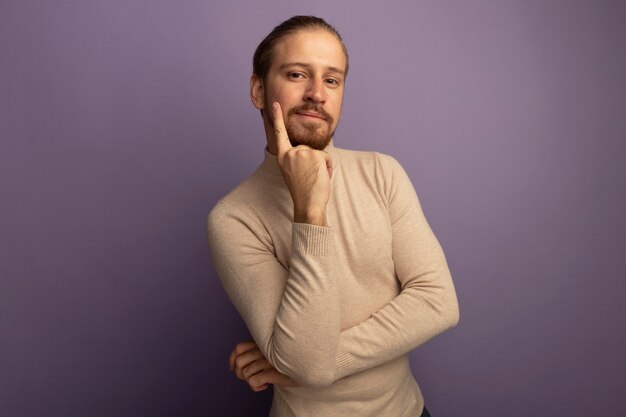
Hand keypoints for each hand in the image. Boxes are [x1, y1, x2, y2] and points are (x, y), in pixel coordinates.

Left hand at [229, 340, 298, 391]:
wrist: (308, 366)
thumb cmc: (290, 360)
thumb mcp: (274, 351)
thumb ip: (260, 351)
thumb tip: (239, 364)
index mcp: (262, 343)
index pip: (239, 348)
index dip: (232, 360)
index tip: (233, 368)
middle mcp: (264, 350)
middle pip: (239, 362)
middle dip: (239, 374)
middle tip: (249, 378)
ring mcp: (268, 361)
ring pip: (245, 373)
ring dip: (249, 381)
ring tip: (260, 382)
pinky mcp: (273, 372)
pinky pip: (253, 382)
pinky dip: (256, 387)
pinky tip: (265, 386)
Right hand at [272, 102, 332, 225]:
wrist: (308, 205)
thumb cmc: (303, 192)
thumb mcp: (293, 172)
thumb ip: (296, 159)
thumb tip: (304, 151)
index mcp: (282, 157)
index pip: (279, 134)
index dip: (277, 118)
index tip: (275, 104)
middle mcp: (290, 153)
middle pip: (308, 148)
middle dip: (313, 162)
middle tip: (308, 179)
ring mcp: (302, 153)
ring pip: (318, 153)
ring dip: (321, 166)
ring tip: (314, 179)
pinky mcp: (314, 155)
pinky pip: (326, 157)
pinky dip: (328, 168)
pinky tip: (321, 177)